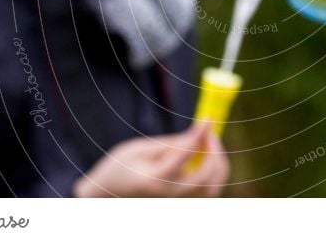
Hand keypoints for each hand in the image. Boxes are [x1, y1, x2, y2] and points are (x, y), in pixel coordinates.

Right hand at [72, 122, 229, 197]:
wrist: (106, 197)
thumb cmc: (120, 169)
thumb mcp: (139, 149)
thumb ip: (172, 143)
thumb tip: (199, 133)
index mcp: (154, 180)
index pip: (186, 154)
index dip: (200, 133)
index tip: (207, 119)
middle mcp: (169, 197)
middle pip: (206, 177)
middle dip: (214, 151)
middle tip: (209, 132)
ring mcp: (177, 205)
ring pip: (212, 190)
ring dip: (219, 165)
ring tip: (210, 145)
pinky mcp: (181, 206)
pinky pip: (207, 194)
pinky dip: (214, 176)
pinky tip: (206, 160)